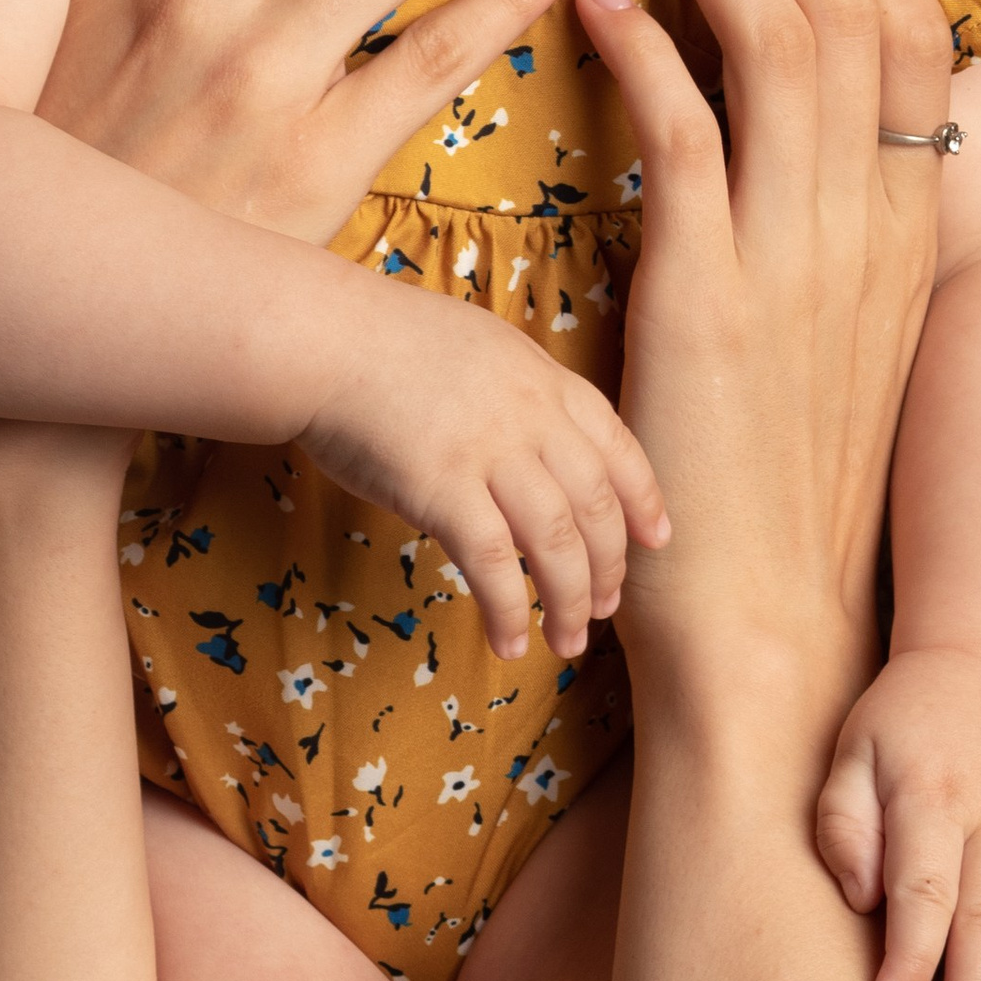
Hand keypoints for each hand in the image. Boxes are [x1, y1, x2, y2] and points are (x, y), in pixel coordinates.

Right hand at [298, 271, 664, 663]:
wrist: (324, 338)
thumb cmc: (384, 344)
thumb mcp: (481, 349)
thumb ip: (516, 397)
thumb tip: (528, 445)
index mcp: (546, 381)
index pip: (618, 448)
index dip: (644, 500)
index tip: (657, 539)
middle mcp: (533, 417)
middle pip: (596, 505)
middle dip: (610, 566)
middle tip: (606, 608)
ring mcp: (491, 452)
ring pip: (557, 541)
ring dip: (570, 601)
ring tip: (568, 641)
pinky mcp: (444, 488)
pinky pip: (493, 563)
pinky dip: (509, 610)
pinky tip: (509, 642)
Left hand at [576, 0, 948, 760]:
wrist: (773, 628)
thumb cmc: (782, 485)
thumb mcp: (841, 339)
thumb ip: (831, 228)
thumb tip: (794, 133)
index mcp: (914, 226)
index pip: (914, 26)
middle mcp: (876, 224)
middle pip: (849, 2)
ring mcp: (802, 258)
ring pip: (778, 41)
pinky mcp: (712, 297)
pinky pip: (684, 133)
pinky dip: (641, 43)